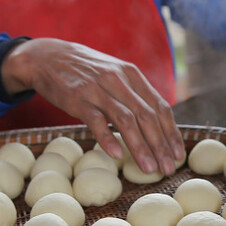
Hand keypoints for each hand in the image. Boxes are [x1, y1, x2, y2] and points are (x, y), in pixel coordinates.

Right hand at [1, 38, 183, 175]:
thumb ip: (134, 93)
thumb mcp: (115, 74)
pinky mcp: (77, 97)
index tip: (179, 154)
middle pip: (147, 116)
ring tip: (149, 168)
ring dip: (140, 147)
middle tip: (168, 169)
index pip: (160, 107)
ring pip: (126, 120)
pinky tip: (117, 156)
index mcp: (132, 75)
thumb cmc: (86, 71)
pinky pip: (96, 120)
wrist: (47, 56)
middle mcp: (119, 80)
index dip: (171, 133)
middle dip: (161, 145)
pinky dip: (108, 138)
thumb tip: (156, 122)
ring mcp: (98, 88)